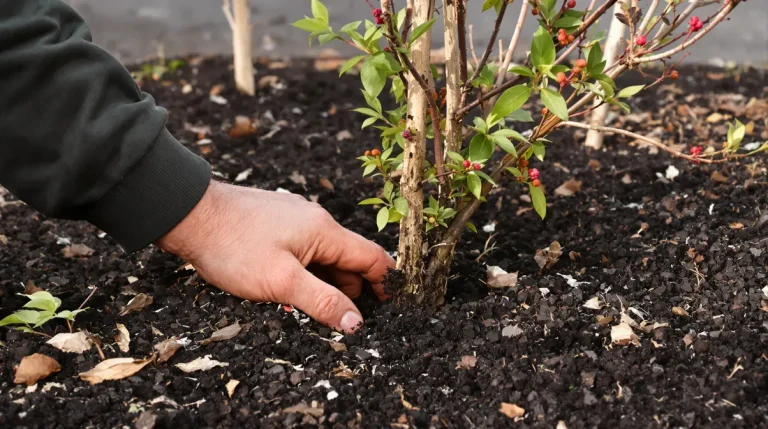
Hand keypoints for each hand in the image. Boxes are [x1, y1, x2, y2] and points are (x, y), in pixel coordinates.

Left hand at [156, 181, 394, 332]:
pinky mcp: (275, 223)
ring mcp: (293, 219)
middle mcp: (314, 221)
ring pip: (323, 256)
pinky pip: (303, 250)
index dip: (384, 283)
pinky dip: (305, 271)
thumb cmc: (232, 246)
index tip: (387, 308)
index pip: (372, 257)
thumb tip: (357, 322)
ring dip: (324, 283)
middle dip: (351, 289)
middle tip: (340, 320)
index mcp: (324, 231)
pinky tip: (286, 289)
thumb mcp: (281, 283)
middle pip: (348, 259)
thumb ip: (322, 301)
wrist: (189, 214)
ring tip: (308, 308)